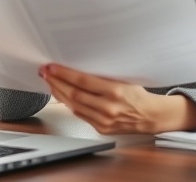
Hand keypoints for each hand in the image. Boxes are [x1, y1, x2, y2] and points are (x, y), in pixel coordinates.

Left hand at [39, 63, 195, 134]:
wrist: (150, 115)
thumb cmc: (138, 93)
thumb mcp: (124, 78)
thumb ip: (102, 76)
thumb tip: (78, 66)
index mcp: (116, 92)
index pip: (83, 81)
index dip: (64, 73)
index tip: (52, 67)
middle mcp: (108, 108)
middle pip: (74, 94)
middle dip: (56, 82)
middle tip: (45, 72)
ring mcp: (103, 120)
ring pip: (73, 106)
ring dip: (58, 93)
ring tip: (50, 82)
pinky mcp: (101, 128)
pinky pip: (80, 115)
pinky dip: (68, 104)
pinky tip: (62, 95)